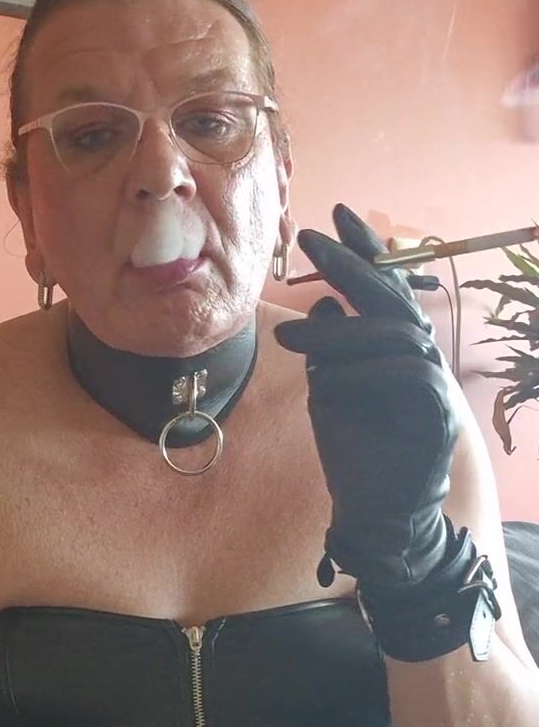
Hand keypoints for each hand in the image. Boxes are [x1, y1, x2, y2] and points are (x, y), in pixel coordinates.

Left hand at [275, 204, 457, 590]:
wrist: (376, 511)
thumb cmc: (355, 451)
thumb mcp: (329, 388)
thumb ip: (329, 347)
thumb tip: (322, 298)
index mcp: (394, 348)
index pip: (385, 290)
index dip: (365, 250)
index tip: (335, 215)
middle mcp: (418, 358)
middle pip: (393, 298)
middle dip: (352, 264)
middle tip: (313, 238)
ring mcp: (432, 384)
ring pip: (393, 335)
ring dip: (339, 330)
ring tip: (291, 337)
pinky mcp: (436, 415)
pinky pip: (404, 375)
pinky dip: (362, 372)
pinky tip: (327, 379)